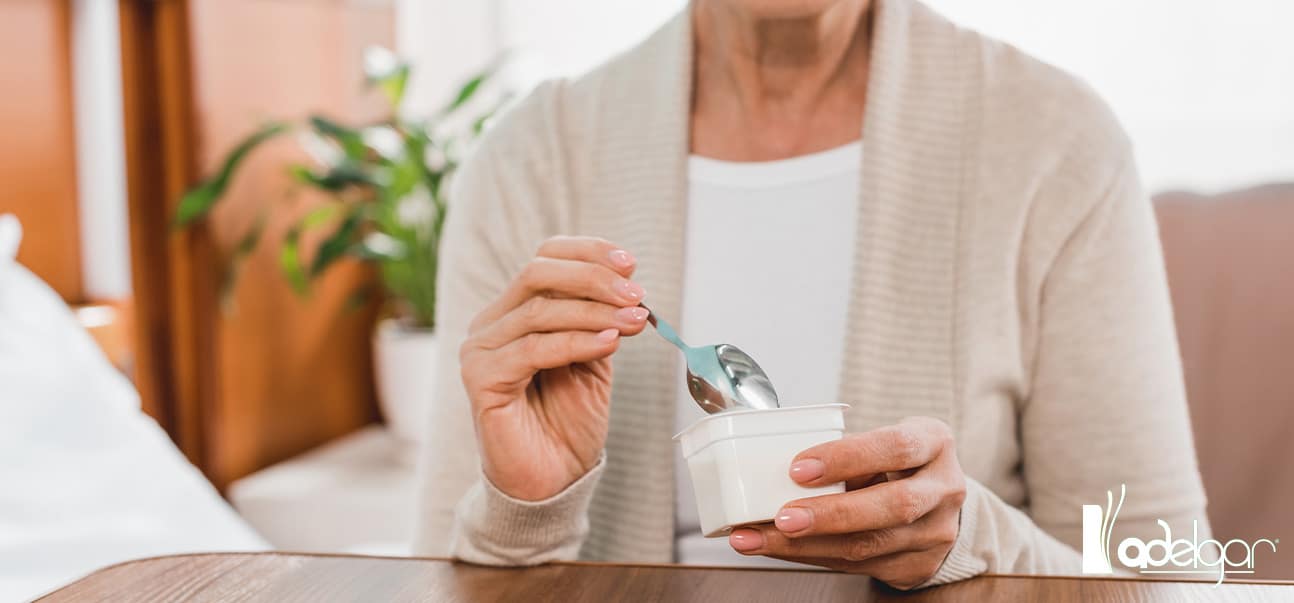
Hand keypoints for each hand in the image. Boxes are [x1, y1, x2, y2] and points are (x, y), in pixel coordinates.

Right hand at [460, 236, 647, 500]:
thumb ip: (600, 321)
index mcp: (515, 312)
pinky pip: (532, 349)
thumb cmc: (567, 423)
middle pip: (537, 273)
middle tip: (636, 295)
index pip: (545, 259)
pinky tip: (609, 344)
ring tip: (633, 322)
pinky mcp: (481, 380)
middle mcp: (491, 325)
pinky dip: (576, 342)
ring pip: (539, 310)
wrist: (552, 481)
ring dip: (595, 312)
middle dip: (593, 278)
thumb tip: (626, 283)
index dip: (588, 253)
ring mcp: (481, 351)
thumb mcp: (593, 360)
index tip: (630, 264)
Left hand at [728, 417, 966, 589]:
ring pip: (869, 545)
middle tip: (782, 517)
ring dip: (807, 545)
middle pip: (893, 506)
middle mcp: (944, 488)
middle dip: (831, 514)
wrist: (937, 504)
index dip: (847, 457)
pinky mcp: (917, 565)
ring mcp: (936, 533)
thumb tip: (771, 461)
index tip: (798, 468)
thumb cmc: (897, 461)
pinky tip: (780, 548)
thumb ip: (844, 450)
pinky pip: (857, 566)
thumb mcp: (881, 440)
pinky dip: (811, 556)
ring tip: (759, 538)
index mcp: (934, 442)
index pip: (895, 447)